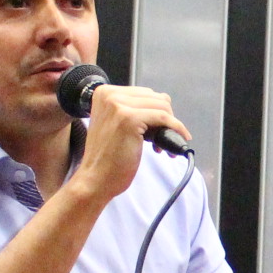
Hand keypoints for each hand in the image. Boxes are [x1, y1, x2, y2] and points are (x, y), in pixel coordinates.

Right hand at [69, 83, 189, 201]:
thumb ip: (134, 110)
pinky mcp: (129, 118)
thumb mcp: (116, 124)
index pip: (145, 93)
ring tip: (162, 145)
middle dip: (164, 119)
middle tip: (161, 140)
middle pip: (155, 98)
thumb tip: (165, 102)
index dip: (156, 112)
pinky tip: (176, 143)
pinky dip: (176, 129)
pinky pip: (164, 118)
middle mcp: (109, 94)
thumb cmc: (107, 157)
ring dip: (169, 126)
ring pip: (161, 106)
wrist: (95, 179)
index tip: (157, 130)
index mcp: (104, 92)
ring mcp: (117, 105)